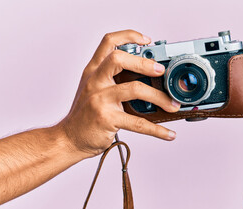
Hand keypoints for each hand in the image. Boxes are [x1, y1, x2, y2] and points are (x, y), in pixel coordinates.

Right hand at [58, 30, 180, 157]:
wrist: (70, 138)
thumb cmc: (86, 115)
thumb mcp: (94, 90)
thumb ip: (114, 80)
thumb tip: (149, 79)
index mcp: (93, 71)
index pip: (108, 43)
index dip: (129, 36)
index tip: (147, 40)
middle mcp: (95, 81)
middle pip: (118, 58)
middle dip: (144, 62)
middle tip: (161, 71)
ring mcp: (100, 100)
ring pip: (134, 89)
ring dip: (159, 97)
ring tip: (172, 105)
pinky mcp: (107, 119)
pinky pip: (138, 123)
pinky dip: (157, 129)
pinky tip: (169, 133)